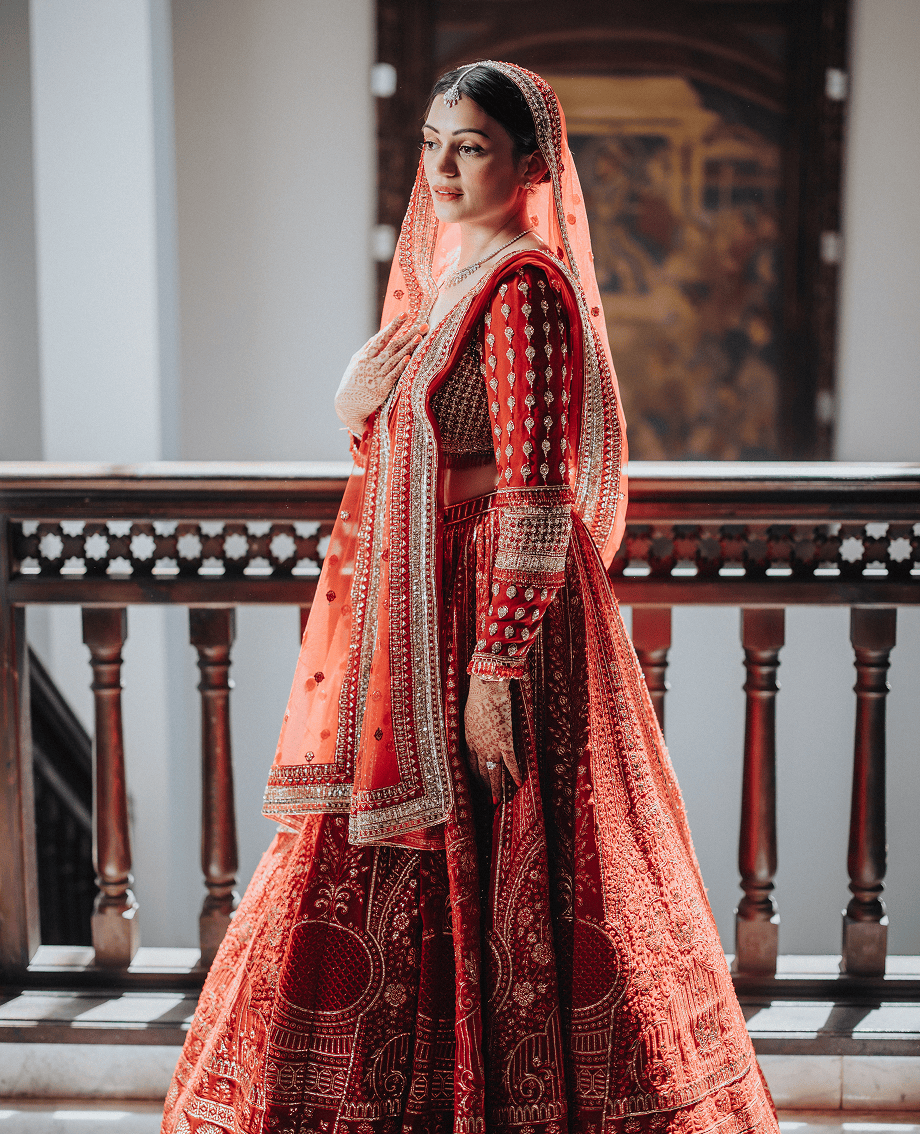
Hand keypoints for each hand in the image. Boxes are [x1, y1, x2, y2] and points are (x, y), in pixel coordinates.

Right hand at [334, 313, 428, 436]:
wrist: (347, 406)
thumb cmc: (353, 384)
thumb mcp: (356, 364)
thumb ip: (368, 352)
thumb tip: (379, 337)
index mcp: (363, 355)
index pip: (381, 337)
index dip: (393, 326)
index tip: (404, 315)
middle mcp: (370, 363)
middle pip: (391, 345)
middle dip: (407, 333)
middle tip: (421, 324)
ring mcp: (375, 375)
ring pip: (394, 357)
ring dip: (408, 347)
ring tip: (419, 337)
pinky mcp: (381, 388)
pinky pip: (392, 374)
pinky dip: (400, 366)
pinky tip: (408, 357)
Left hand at [464, 675, 522, 803]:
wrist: (487, 688)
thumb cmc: (478, 695)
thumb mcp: (470, 712)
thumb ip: (474, 723)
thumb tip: (478, 725)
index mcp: (468, 739)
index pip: (470, 764)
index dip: (475, 777)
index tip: (479, 786)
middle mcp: (478, 746)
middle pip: (481, 771)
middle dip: (485, 786)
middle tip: (489, 800)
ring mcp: (492, 745)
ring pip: (494, 772)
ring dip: (497, 787)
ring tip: (499, 800)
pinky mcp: (505, 740)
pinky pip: (511, 761)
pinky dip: (516, 773)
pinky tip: (520, 782)